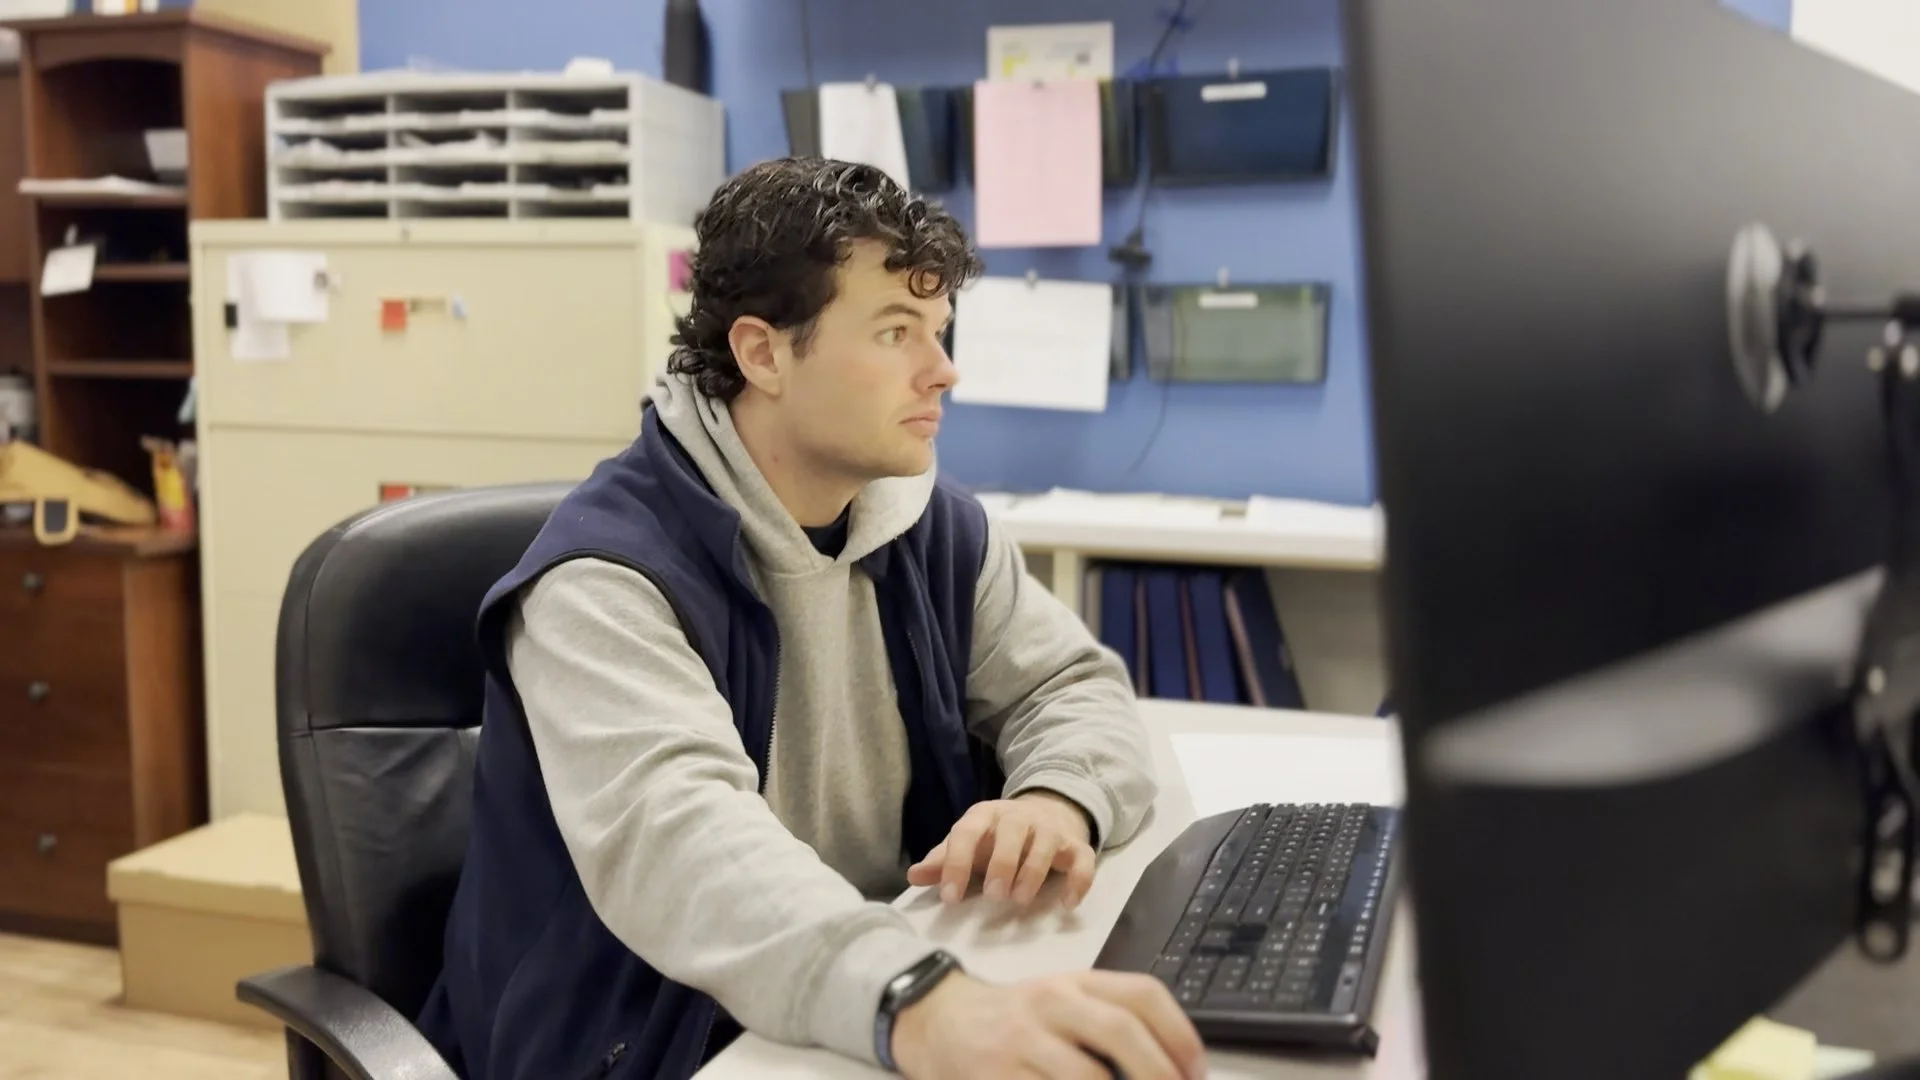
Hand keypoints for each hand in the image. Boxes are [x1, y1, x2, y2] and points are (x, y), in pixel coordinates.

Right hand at [892, 970, 1206, 1079]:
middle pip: (1120, 1031)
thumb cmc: (1020, 1021)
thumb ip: (1111, 1023)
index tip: (1196, 1073)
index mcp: (1077, 983)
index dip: (1180, 1035)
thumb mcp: (1065, 1005)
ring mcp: (1022, 1040)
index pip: (1141, 993)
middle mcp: (1052, 1003)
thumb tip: (1174, 1069)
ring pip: (1088, 1076)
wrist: (940, 1022)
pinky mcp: (997, 1075)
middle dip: (1158, 1073)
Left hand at [907, 792, 1096, 907]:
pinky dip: (1078, 881)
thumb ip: (944, 861)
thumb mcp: (970, 844)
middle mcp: (1019, 817)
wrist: (1047, 814)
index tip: (950, 898)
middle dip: (1002, 862)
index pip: (967, 832)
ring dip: (1033, 871)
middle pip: (1011, 830)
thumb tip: (913, 876)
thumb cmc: (997, 838)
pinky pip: (1083, 861)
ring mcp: (1051, 829)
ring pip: (1046, 843)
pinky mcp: (1077, 846)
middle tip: (993, 895)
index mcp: (985, 816)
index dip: (956, 864)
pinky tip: (1066, 904)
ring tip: (1020, 900)